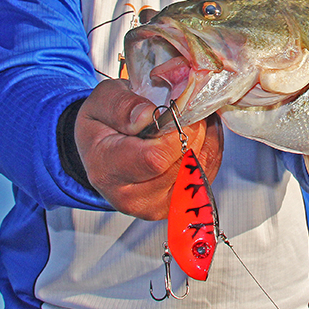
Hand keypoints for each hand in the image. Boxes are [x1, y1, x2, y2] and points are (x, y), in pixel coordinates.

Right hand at [74, 78, 222, 219]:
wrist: (101, 153)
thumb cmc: (100, 127)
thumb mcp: (100, 102)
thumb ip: (120, 106)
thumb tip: (147, 115)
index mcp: (107, 170)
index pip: (154, 159)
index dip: (176, 131)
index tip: (180, 108)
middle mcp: (131, 197)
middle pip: (181, 165)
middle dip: (193, 131)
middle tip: (188, 108)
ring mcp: (156, 206)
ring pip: (198, 170)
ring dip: (205, 139)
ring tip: (192, 119)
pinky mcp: (175, 205)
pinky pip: (206, 175)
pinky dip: (208, 150)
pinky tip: (197, 134)